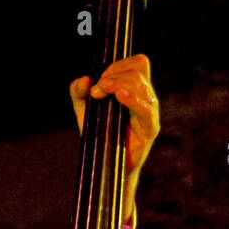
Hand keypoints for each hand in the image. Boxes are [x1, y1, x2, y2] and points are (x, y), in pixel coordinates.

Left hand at [69, 53, 159, 186]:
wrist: (105, 165)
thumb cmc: (99, 136)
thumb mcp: (84, 111)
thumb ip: (78, 93)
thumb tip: (84, 80)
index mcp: (135, 90)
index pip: (138, 63)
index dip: (118, 65)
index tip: (99, 81)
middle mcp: (145, 98)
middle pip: (138, 70)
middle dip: (113, 75)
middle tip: (96, 92)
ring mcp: (149, 113)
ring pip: (141, 86)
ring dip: (117, 84)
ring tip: (99, 94)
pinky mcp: (149, 129)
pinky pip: (146, 109)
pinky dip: (132, 99)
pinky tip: (119, 96)